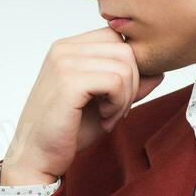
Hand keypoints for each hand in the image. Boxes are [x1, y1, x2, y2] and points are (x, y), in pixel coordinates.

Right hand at [0, 28, 164, 185]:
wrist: (37, 157)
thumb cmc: (66, 131)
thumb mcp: (105, 102)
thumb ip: (128, 84)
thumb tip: (159, 71)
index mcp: (69, 48)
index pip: (117, 39)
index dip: (128, 68)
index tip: (116, 98)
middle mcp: (64, 49)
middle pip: (125, 49)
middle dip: (132, 83)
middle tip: (116, 111)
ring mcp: (64, 62)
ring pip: (124, 65)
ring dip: (125, 96)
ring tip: (108, 116)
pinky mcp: (68, 81)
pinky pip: (116, 81)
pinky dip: (118, 104)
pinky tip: (103, 118)